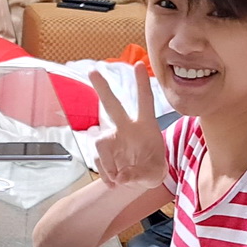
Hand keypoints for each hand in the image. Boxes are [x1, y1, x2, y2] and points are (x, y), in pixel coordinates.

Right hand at [88, 64, 166, 189]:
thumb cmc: (152, 170)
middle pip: (112, 106)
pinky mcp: (102, 151)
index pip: (144, 102)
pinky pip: (98, 161)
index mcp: (146, 126)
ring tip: (119, 179)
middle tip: (93, 71)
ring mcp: (111, 139)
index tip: (139, 64)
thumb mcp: (154, 175)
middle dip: (102, 88)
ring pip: (100, 143)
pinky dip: (105, 174)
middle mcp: (126, 128)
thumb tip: (121, 175)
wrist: (138, 181)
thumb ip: (140, 174)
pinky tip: (114, 182)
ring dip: (108, 164)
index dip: (141, 84)